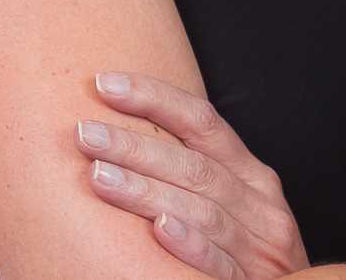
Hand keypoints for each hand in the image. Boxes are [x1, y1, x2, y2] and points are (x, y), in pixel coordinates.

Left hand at [74, 70, 310, 278]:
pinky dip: (190, 244)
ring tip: (99, 176)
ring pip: (199, 209)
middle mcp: (260, 204)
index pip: (200, 120)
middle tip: (85, 133)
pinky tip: (159, 229)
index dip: (154, 97)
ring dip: (145, 190)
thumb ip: (197, 175)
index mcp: (252, 175)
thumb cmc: (249, 252)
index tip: (105, 83)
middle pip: (192, 164)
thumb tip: (128, 138)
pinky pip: (219, 263)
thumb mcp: (236, 205)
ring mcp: (259, 248)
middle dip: (134, 145)